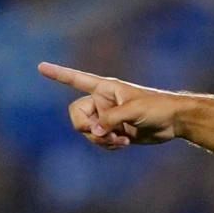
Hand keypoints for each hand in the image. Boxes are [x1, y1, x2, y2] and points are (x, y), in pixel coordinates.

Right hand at [38, 62, 182, 148]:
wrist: (173, 121)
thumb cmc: (157, 107)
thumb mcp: (133, 110)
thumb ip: (111, 120)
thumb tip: (95, 132)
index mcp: (104, 88)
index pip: (77, 79)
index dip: (58, 74)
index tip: (40, 66)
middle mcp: (101, 102)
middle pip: (77, 116)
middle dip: (88, 129)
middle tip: (105, 133)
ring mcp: (106, 118)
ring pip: (88, 133)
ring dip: (102, 141)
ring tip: (122, 140)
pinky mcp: (113, 132)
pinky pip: (99, 142)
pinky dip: (108, 146)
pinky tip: (125, 143)